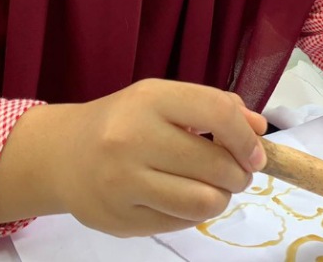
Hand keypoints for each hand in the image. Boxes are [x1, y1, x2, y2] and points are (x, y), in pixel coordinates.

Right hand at [55, 79, 266, 236]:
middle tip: (234, 173)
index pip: (218, 114)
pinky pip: (181, 223)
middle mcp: (132, 138)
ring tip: (211, 188)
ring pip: (204, 202)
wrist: (63, 154)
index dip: (247, 138)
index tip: (256, 154)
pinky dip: (192, 214)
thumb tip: (260, 129)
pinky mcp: (119, 220)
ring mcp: (122, 182)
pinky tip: (180, 197)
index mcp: (149, 99)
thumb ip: (215, 107)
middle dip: (238, 174)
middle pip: (216, 165)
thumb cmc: (124, 121)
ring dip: (220, 198)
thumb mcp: (164, 100)